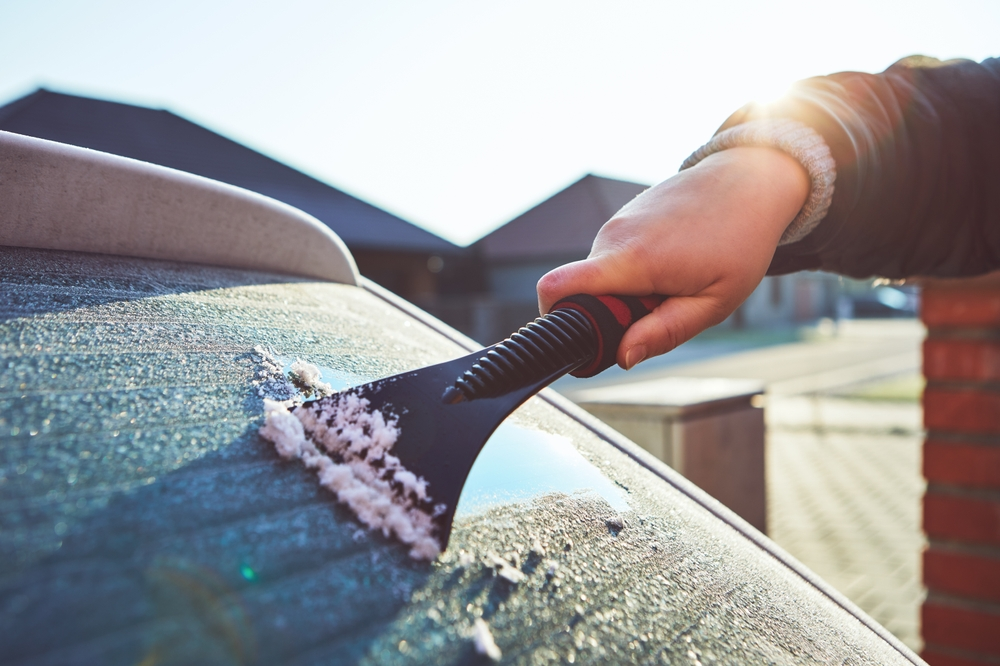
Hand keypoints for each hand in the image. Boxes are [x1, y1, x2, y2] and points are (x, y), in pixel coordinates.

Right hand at [536, 146, 809, 369]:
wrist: (750, 180)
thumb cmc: (739, 242)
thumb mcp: (713, 303)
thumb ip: (664, 332)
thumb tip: (622, 357)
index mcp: (631, 260)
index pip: (556, 287)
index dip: (555, 321)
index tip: (589, 339)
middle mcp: (613, 237)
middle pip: (584, 292)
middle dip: (613, 313)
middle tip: (662, 307)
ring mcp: (616, 222)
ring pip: (602, 277)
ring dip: (629, 291)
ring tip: (675, 279)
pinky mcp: (623, 217)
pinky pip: (614, 258)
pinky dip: (635, 271)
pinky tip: (674, 260)